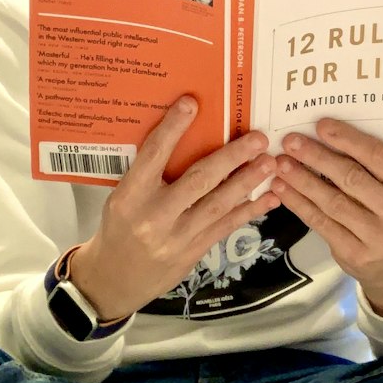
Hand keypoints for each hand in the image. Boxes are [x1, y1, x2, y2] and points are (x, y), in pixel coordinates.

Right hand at [68, 96, 278, 319]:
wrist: (113, 278)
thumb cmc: (119, 228)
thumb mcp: (122, 196)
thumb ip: (148, 174)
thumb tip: (186, 139)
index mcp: (130, 196)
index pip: (153, 155)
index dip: (173, 129)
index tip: (192, 104)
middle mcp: (154, 216)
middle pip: (198, 181)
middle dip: (231, 158)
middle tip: (257, 139)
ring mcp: (176, 237)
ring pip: (218, 205)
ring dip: (247, 182)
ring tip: (269, 163)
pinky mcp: (192, 253)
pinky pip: (224, 227)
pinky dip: (248, 211)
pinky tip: (269, 198)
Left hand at [271, 119, 382, 317]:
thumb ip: (374, 167)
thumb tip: (327, 133)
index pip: (379, 157)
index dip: (348, 139)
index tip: (321, 125)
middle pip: (352, 178)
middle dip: (317, 157)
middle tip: (291, 142)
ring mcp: (378, 238)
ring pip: (333, 201)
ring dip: (302, 179)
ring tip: (282, 163)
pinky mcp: (355, 254)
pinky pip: (320, 222)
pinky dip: (298, 203)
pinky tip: (282, 189)